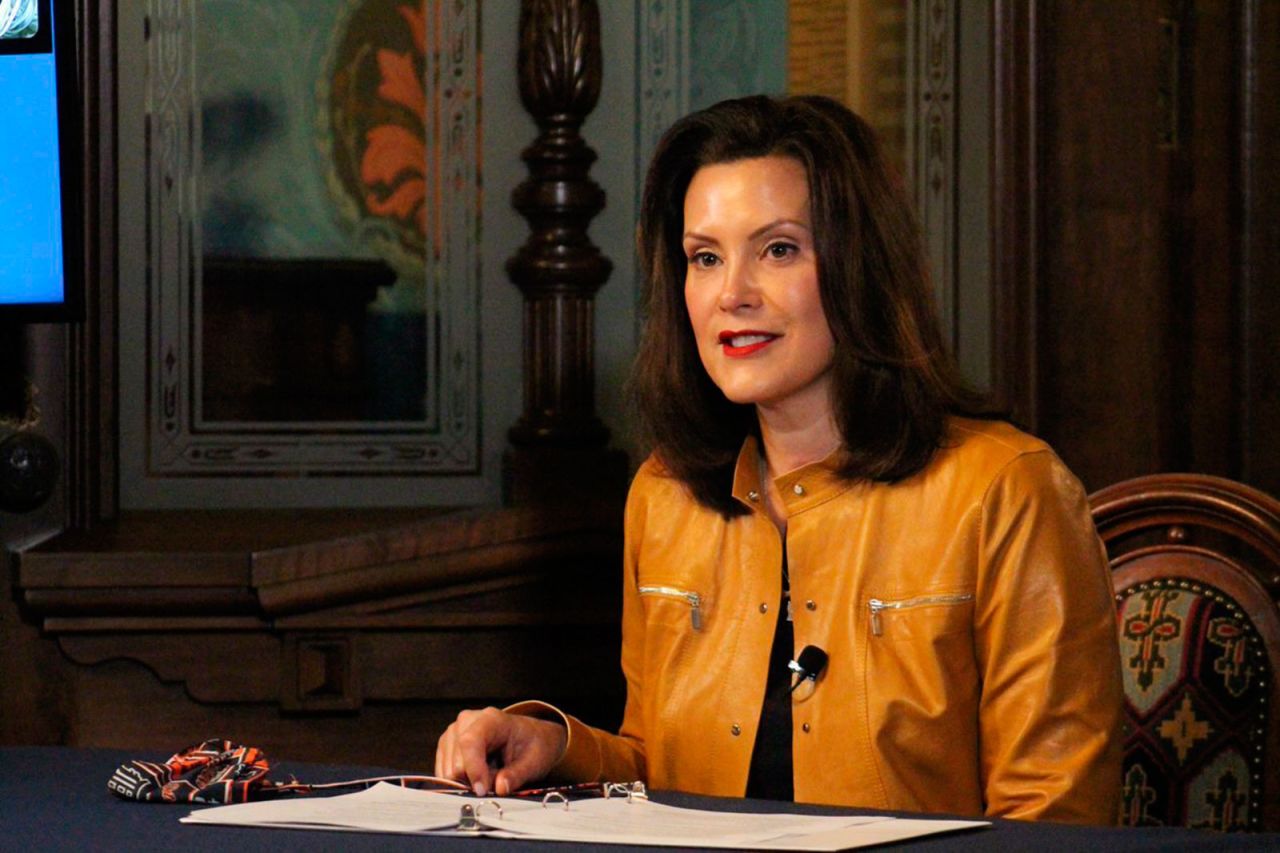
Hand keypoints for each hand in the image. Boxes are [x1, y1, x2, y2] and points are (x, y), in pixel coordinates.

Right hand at [435, 706, 567, 795]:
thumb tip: (500, 788)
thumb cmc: (533, 747)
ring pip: (448, 771)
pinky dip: (461, 781)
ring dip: (468, 781)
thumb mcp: (534, 762)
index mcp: (490, 719)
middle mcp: (467, 721)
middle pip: (456, 762)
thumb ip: (516, 775)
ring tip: (490, 773)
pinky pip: (444, 774)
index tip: (483, 791)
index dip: (473, 769)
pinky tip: (478, 773)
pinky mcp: (446, 746)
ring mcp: (453, 733)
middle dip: (475, 780)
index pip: (470, 742)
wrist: (530, 739)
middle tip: (496, 780)